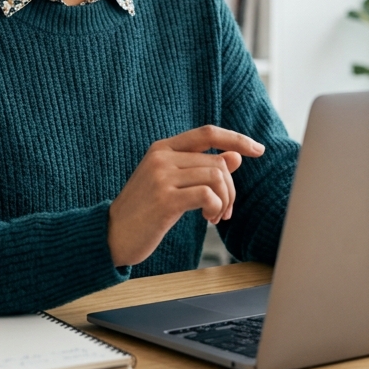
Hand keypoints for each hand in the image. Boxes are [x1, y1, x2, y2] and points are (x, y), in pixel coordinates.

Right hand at [107, 126, 265, 267]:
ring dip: (224, 201)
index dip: (236, 139)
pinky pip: (208, 194)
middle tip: (224, 211)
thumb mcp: (171, 184)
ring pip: (216, 177)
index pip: (208, 133)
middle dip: (230, 189)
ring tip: (215, 217)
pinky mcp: (165, 199)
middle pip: (218, 162)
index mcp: (163, 148)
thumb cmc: (143, 212)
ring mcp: (162, 176)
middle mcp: (162, 157)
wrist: (110, 236)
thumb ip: (200, 168)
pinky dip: (216, 208)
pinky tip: (208, 219)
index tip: (258, 149)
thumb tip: (235, 156)